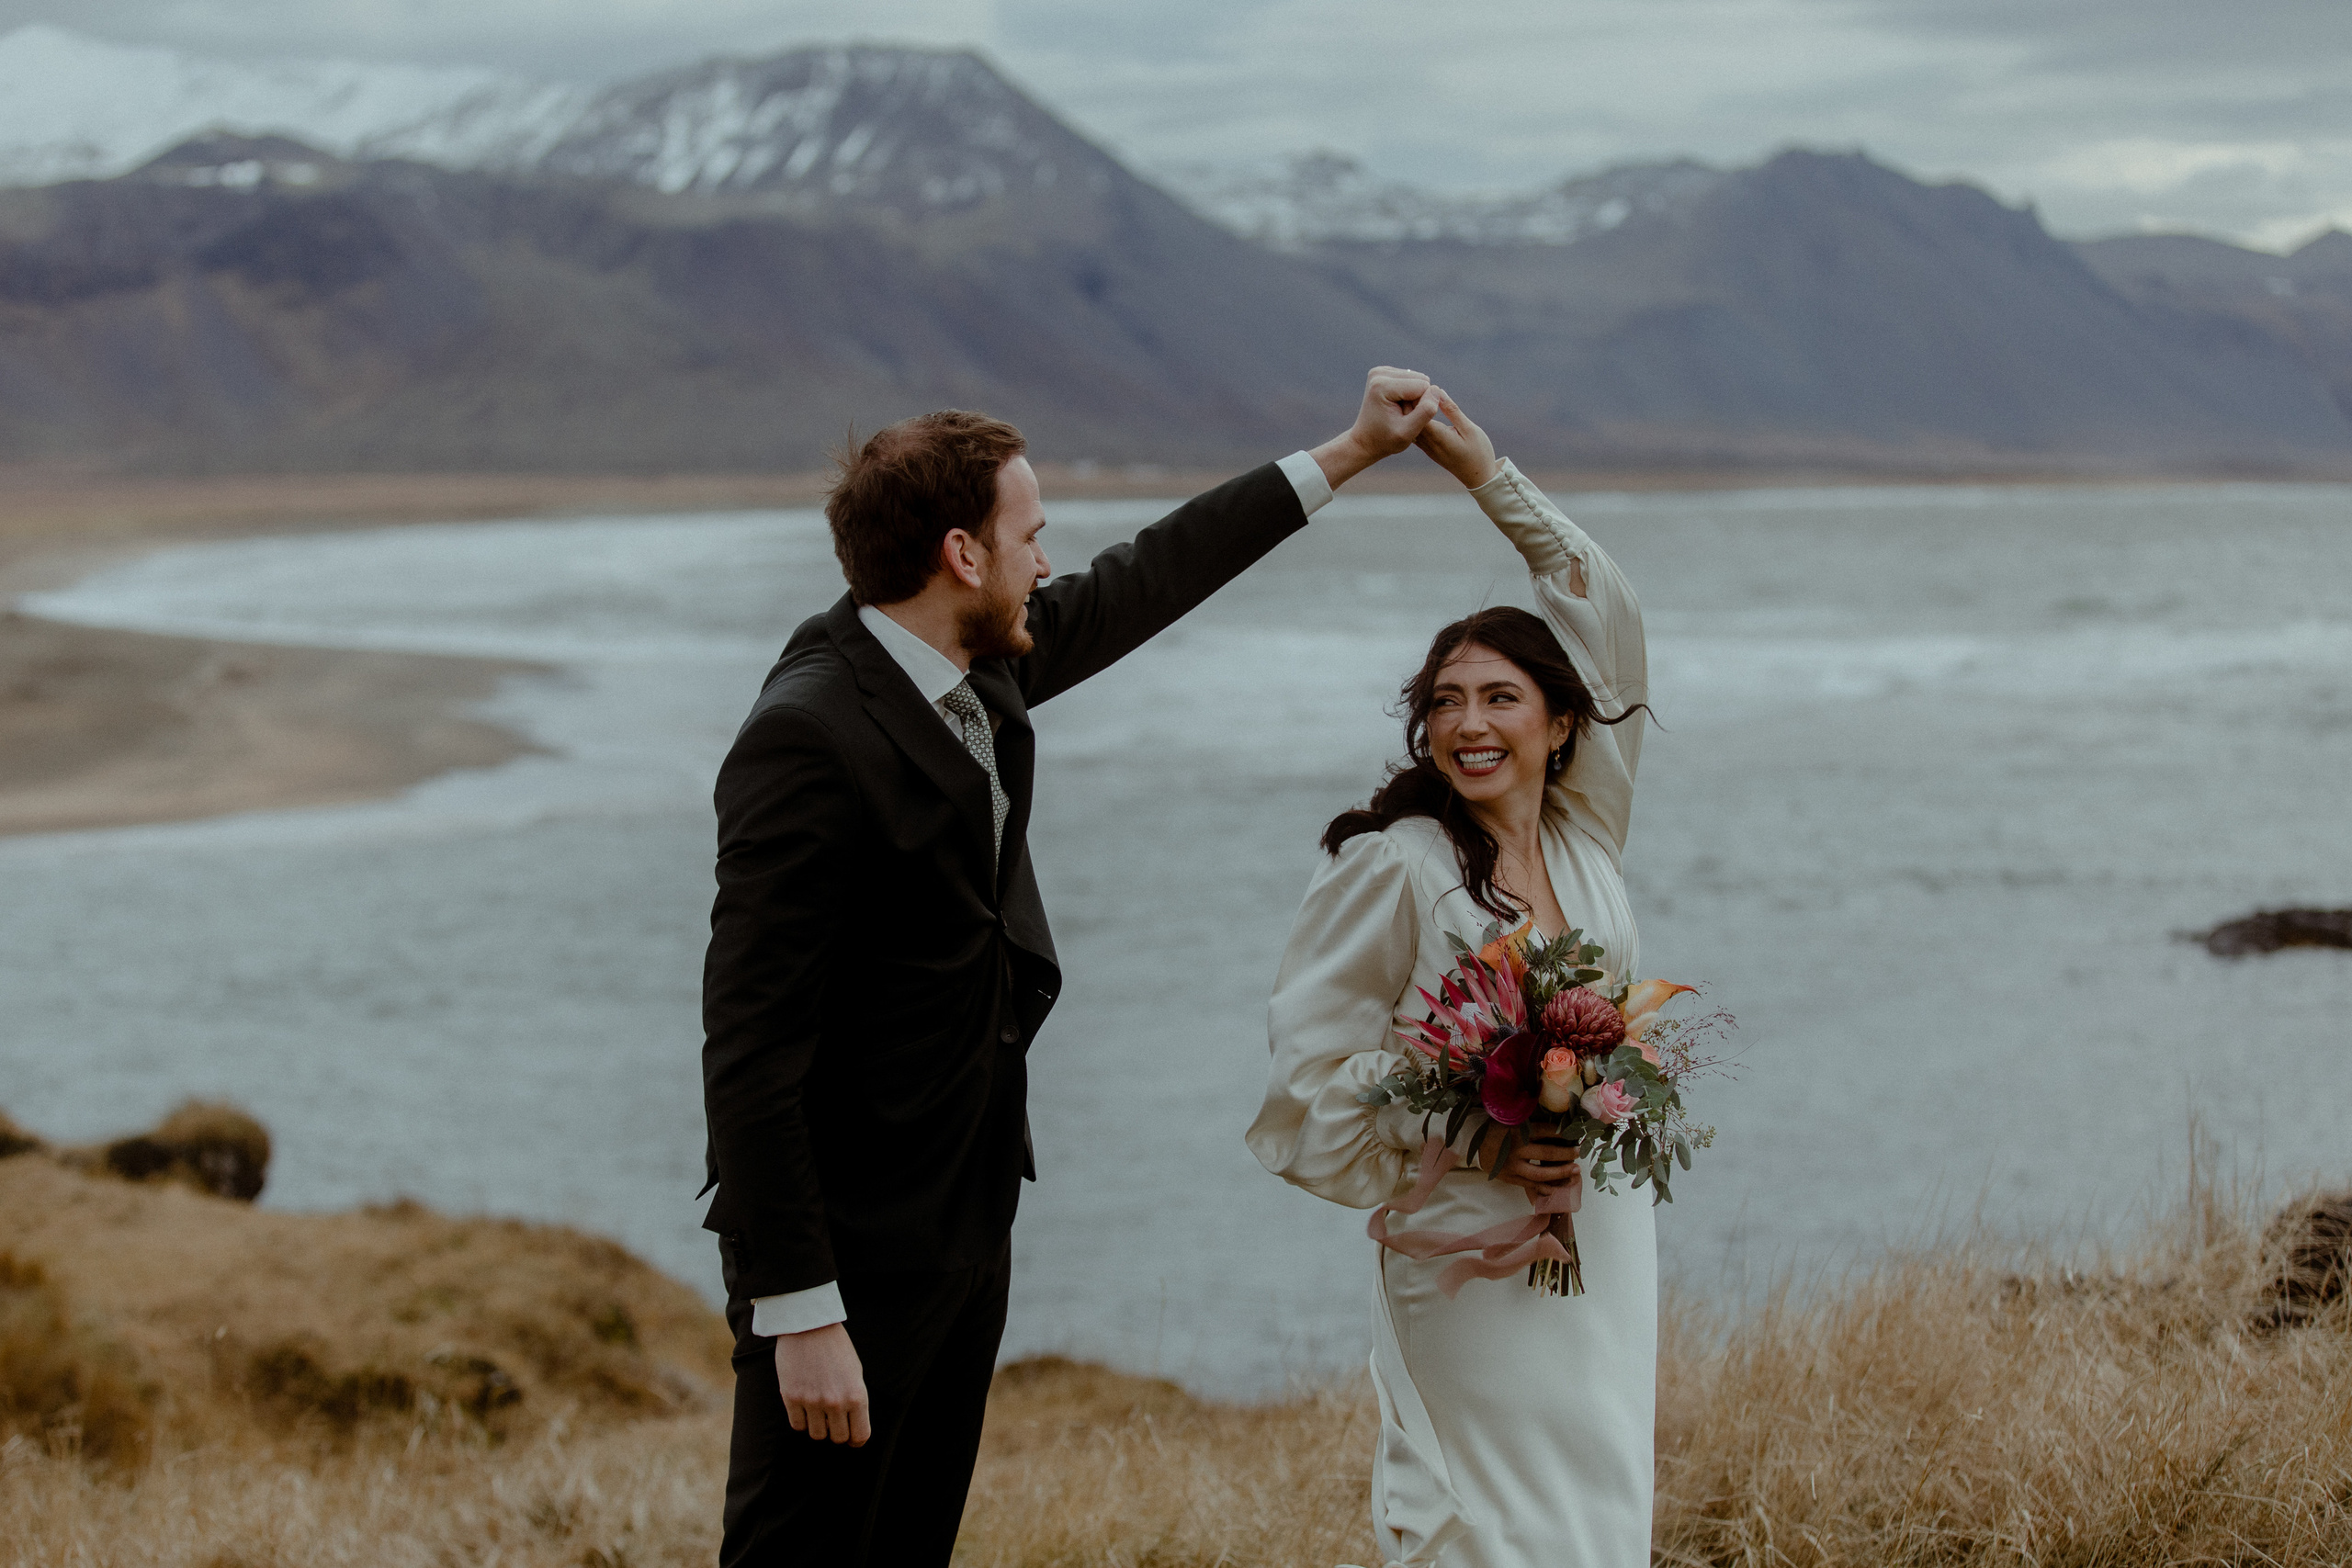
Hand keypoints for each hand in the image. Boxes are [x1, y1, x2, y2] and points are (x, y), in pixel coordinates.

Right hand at [774, 1322, 869, 1445]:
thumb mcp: (855, 1372)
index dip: (857, 1440)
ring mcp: (812, 1401)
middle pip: (838, 1438)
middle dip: (837, 1432)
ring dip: (818, 1427)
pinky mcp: (791, 1397)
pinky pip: (797, 1425)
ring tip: (818, 1411)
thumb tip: (852, 1426)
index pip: (860, 1435)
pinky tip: (804, 1407)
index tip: (853, 1439)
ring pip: (817, 1435)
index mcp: (856, 1395)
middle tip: (834, 1421)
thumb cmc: (836, 1347)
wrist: (809, 1326)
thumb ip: (855, 1399)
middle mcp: (835, 1402)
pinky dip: (802, 1421)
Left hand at [1311, 366, 1439, 488]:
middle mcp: (1379, 373)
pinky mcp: (1385, 372)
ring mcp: (1381, 370)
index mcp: (1382, 385)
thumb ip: (1425, 411)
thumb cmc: (1385, 440)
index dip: (1421, 405)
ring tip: (1399, 412)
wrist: (1365, 441)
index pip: (1422, 386)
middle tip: (1402, 416)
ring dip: (1414, 397)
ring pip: (1418, 378)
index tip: (1406, 419)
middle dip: (1418, 399)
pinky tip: (1398, 406)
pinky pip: (1411, 379)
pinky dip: (1409, 393)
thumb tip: (1436, 390)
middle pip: (1420, 379)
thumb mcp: (1408, 432)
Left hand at [1414, 388, 1498, 488]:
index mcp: (1436, 436)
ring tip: (1413, 391)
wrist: (1478, 478)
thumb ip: (1452, 410)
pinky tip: (1416, 405)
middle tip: (1413, 382)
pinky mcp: (1427, 448)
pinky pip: (1414, 429)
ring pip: (1409, 423)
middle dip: (1409, 400)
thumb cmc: (1478, 453)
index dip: (1414, 396)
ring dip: (1410, 408)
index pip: (1416, 413)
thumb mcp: (1469, 429)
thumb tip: (1437, 391)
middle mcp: (1427, 442)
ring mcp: (1425, 446)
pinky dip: (1413, 417)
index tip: (1418, 383)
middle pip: (1409, 418)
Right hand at [1477, 1124, 1579, 1193]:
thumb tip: (1559, 1121)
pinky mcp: (1511, 1178)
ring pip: (1541, 1174)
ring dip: (1561, 1173)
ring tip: (1575, 1171)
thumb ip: (1531, 1121)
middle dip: (1566, 1153)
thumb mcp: (1511, 1119)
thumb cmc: (1498, 1129)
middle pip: (1547, 1153)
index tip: (1574, 1133)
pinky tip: (1558, 1187)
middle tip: (1578, 1152)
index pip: (1545, 1131)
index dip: (1562, 1132)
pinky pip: (1531, 1186)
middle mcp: (1516, 1149)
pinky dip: (1545, 1188)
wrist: (1475, 1145)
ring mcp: (1513, 1167)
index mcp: (1517, 1131)